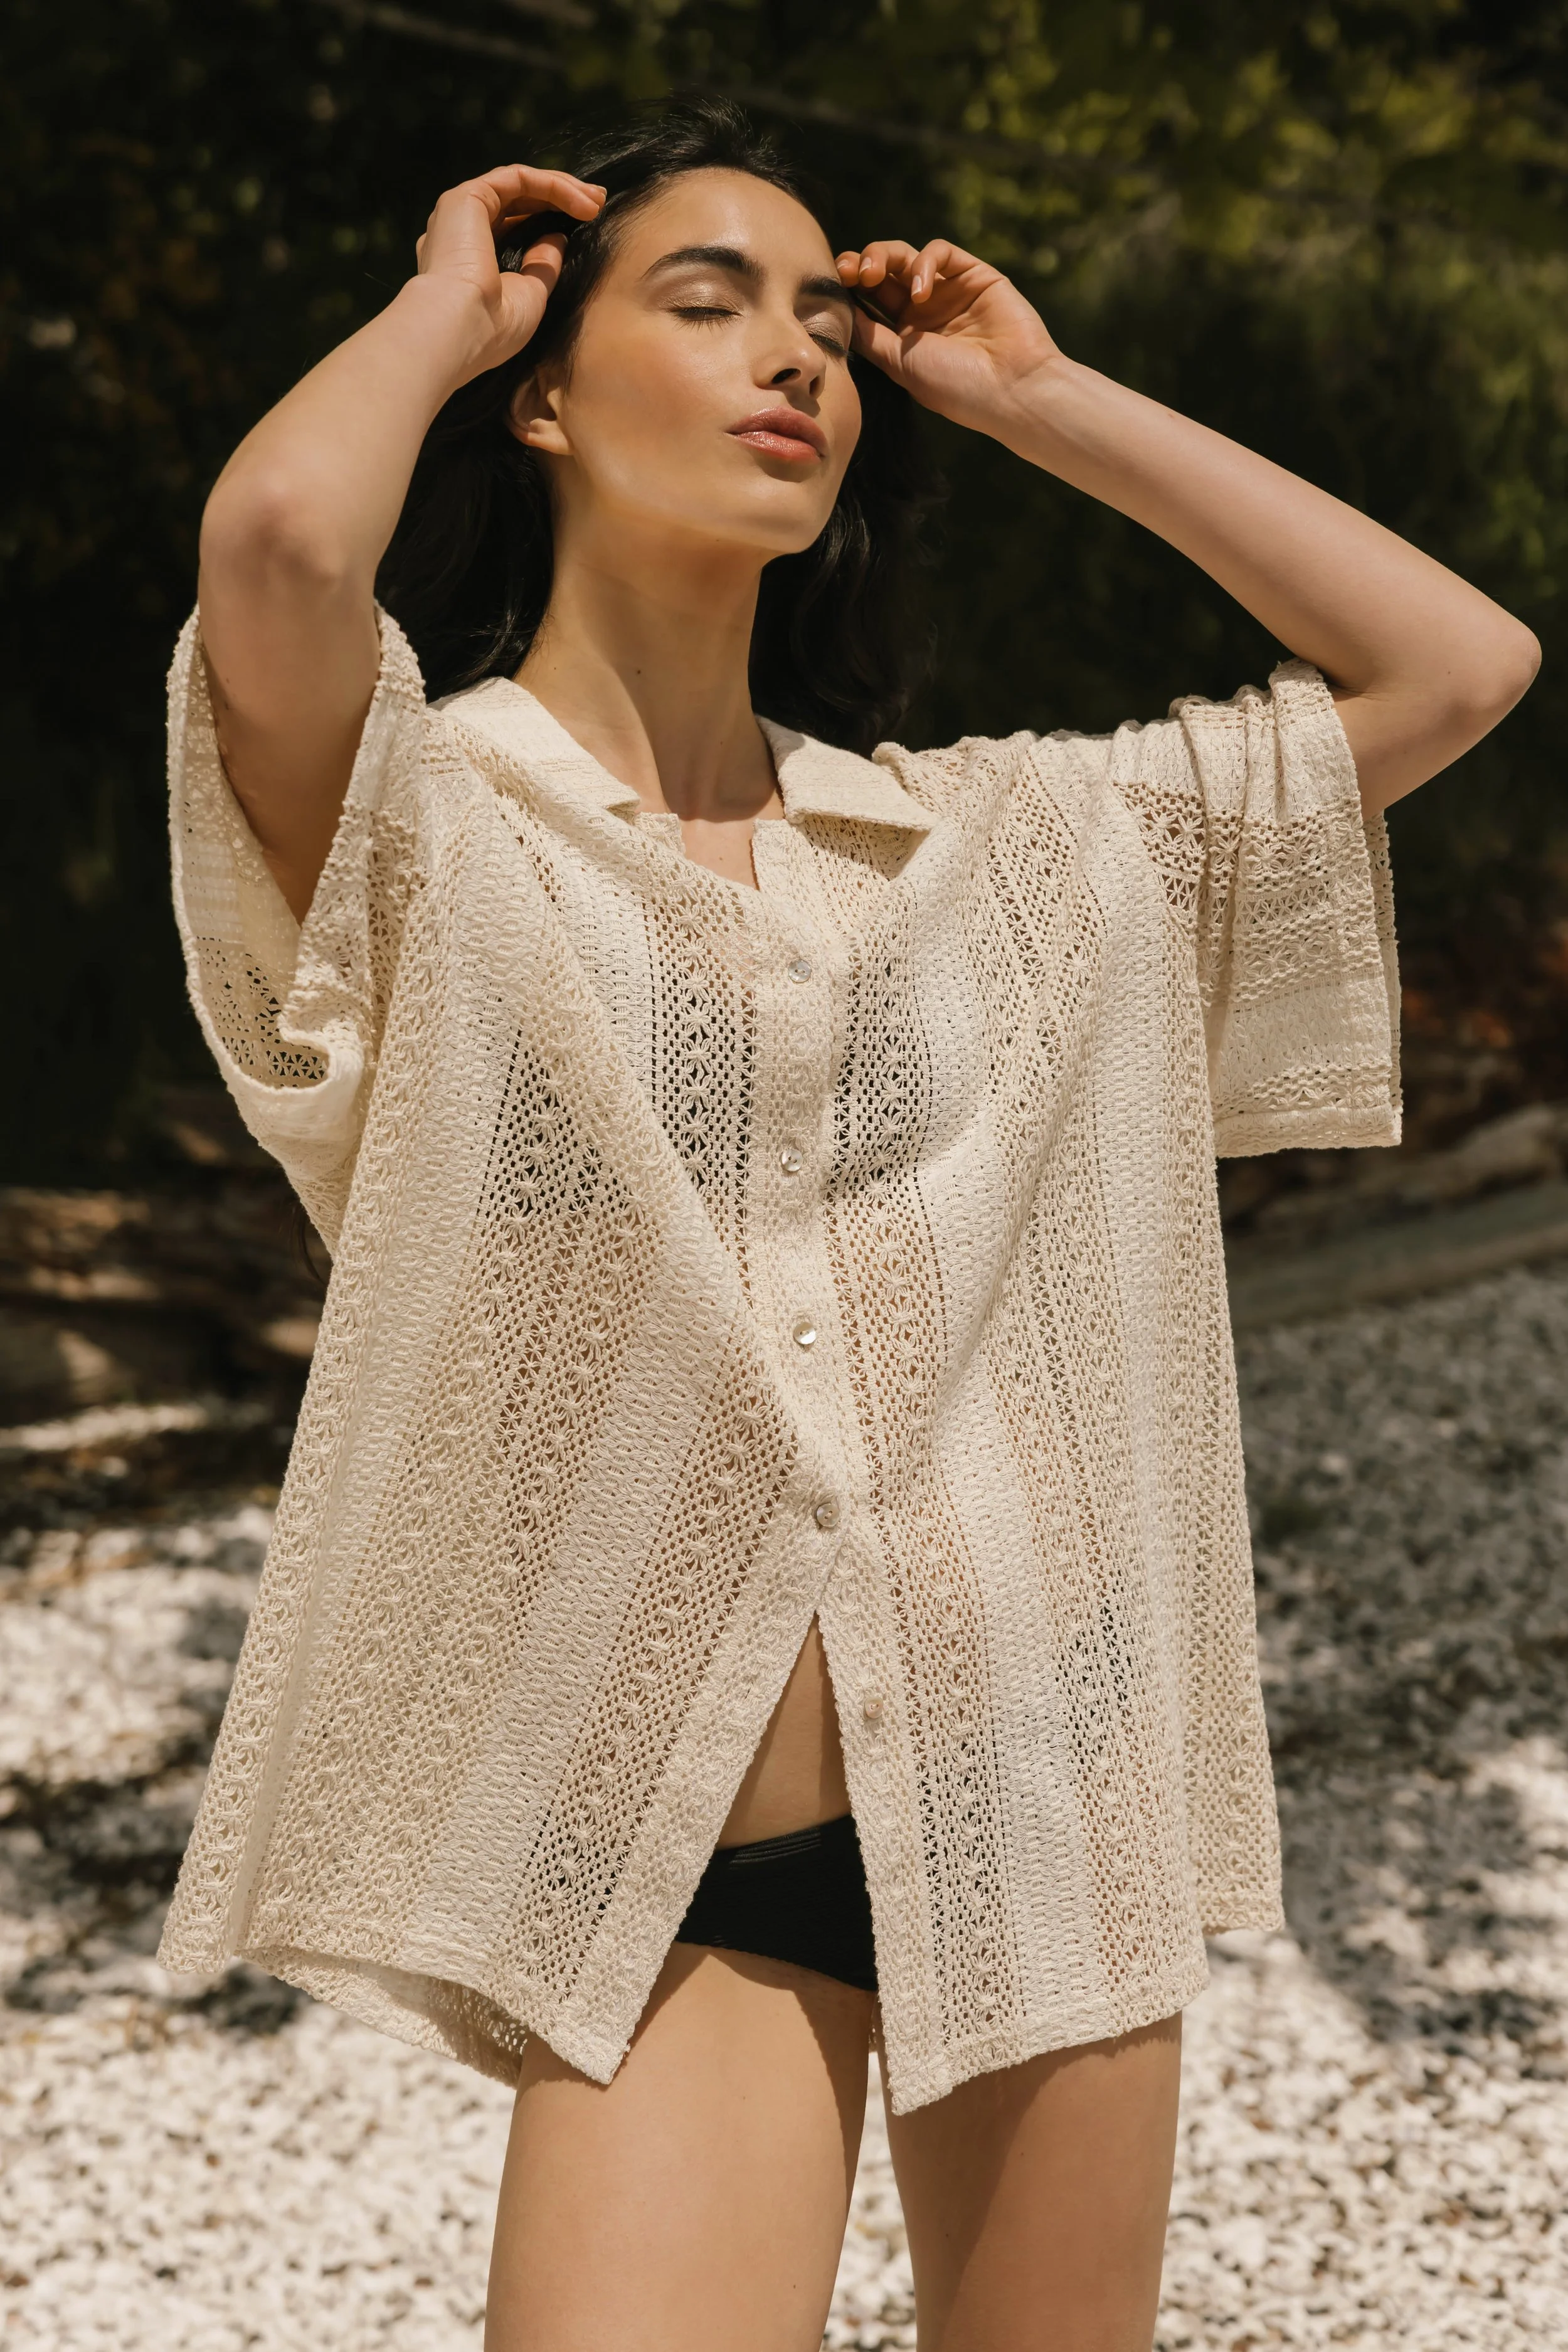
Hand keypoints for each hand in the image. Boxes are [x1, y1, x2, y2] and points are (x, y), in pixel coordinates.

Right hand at [415, 164, 605, 376]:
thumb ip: (542, 264)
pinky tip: (580, 200)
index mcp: (467, 259)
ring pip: (519, 185)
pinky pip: (517, 179)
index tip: (588, 222)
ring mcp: (460, 212)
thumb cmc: (492, 329)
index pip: (512, 226)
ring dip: (562, 188)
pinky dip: (551, 185)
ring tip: (597, 200)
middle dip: (562, 197)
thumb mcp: (530, 295)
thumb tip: (557, 236)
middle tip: (599, 201)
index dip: (551, 219)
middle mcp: (460, 231)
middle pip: (518, 201)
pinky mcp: (467, 197)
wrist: (460, 330)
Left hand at [836, 239, 1060, 437]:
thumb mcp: (899, 364)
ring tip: (873, 273)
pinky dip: (924, 263)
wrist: (1009, 388)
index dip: (849, 287)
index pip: (869, 301)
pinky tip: (921, 290)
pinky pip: (940, 252)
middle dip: (860, 265)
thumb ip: (869, 335)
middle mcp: (925, 312)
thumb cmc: (954, 387)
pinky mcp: (974, 274)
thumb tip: (838, 310)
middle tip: (849, 271)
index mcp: (904, 338)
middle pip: (884, 274)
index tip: (833, 284)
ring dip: (884, 256)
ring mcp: (949, 291)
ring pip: (907, 256)